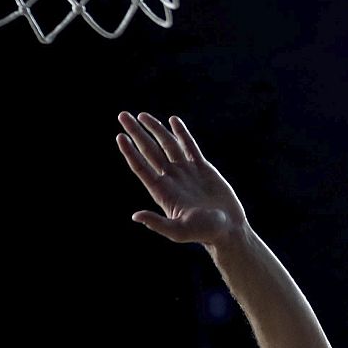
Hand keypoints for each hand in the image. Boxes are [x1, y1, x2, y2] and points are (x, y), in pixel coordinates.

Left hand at [117, 112, 246, 247]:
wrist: (228, 229)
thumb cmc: (203, 233)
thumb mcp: (178, 231)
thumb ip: (157, 223)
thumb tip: (136, 216)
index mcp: (162, 192)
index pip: (141, 167)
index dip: (130, 152)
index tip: (120, 136)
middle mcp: (171, 179)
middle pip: (150, 151)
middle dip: (137, 133)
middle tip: (123, 116)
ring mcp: (186, 172)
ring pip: (167, 145)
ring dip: (155, 129)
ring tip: (142, 115)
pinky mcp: (202, 168)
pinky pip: (189, 146)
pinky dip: (181, 133)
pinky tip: (173, 121)